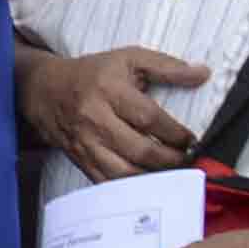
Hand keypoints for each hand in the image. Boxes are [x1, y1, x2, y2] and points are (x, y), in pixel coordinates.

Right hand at [26, 44, 209, 179]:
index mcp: (109, 90)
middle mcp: (95, 119)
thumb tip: (202, 74)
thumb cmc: (93, 74)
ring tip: (172, 172)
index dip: (176, 133)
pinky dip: (132, 188)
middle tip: (187, 158)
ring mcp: (86, 144)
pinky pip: (109, 184)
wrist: (45, 90)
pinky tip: (149, 182)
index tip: (192, 139)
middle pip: (140, 150)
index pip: (149, 118)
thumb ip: (166, 66)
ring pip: (125, 173)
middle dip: (171, 159)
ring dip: (154, 177)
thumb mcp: (128, 59)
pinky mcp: (81, 161)